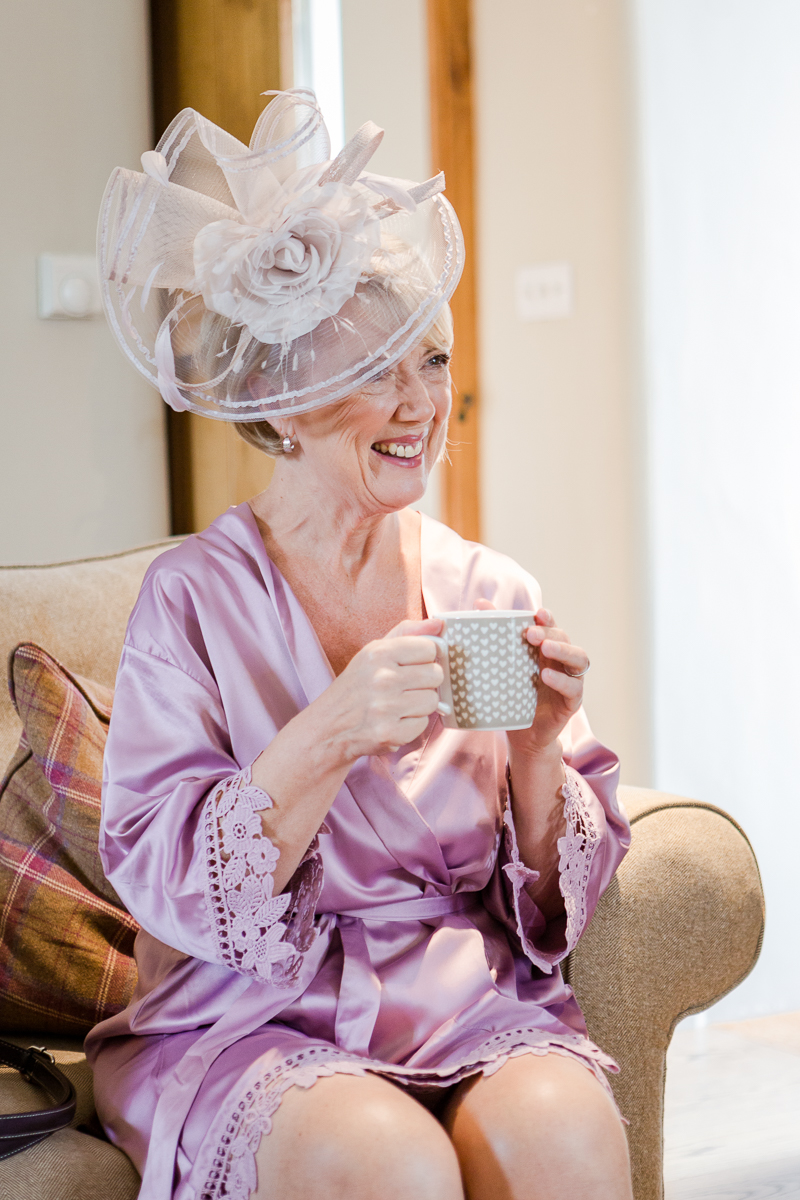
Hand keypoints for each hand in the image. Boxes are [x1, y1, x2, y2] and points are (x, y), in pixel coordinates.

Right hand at [318, 617, 444, 762]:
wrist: (328, 727)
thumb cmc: (356, 687)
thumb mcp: (373, 651)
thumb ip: (407, 632)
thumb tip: (439, 624)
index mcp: (378, 653)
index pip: (429, 648)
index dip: (425, 658)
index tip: (412, 665)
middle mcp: (381, 678)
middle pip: (436, 674)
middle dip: (425, 682)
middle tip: (406, 688)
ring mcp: (385, 707)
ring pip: (432, 701)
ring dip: (419, 705)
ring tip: (399, 705)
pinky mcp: (389, 733)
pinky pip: (422, 725)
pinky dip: (411, 725)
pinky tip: (394, 721)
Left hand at [474, 601, 587, 757]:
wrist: (522, 735)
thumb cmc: (514, 696)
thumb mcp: (503, 666)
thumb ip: (496, 635)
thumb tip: (479, 603)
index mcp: (547, 649)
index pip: (551, 626)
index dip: (547, 618)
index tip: (536, 612)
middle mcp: (562, 661)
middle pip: (564, 638)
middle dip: (550, 632)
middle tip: (531, 633)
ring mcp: (571, 680)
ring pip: (578, 659)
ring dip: (562, 650)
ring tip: (545, 648)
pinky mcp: (573, 702)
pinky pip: (574, 688)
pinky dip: (562, 680)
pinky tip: (547, 675)